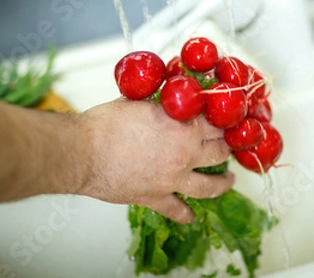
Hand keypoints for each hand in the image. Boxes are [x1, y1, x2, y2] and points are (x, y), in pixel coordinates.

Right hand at [78, 99, 233, 223]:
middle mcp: (185, 155)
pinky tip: (192, 216)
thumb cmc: (106, 124)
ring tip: (230, 180)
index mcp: (184, 128)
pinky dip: (186, 215)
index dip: (221, 120)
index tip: (223, 120)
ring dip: (223, 182)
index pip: (215, 123)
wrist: (83, 152)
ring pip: (209, 186)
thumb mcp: (140, 101)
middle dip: (225, 147)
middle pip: (219, 152)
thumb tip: (166, 96)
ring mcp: (173, 180)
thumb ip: (160, 102)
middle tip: (226, 145)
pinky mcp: (155, 198)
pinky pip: (177, 210)